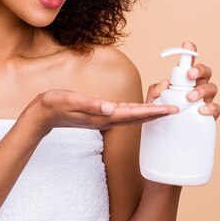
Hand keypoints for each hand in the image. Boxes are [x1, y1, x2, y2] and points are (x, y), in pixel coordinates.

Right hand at [21, 89, 179, 135]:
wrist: (40, 115)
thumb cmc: (53, 105)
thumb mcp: (70, 101)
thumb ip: (90, 105)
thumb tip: (111, 108)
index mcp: (102, 116)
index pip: (134, 114)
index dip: (154, 112)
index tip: (171, 110)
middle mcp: (106, 120)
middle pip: (138, 117)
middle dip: (158, 113)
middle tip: (178, 109)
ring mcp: (103, 119)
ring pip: (132, 116)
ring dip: (149, 112)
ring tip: (165, 107)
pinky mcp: (99, 115)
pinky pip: (124, 114)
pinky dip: (136, 110)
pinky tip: (142, 107)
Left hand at [145, 41, 219, 120]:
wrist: (167, 135)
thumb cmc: (162, 114)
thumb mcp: (153, 102)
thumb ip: (155, 91)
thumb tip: (165, 83)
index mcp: (185, 81)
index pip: (189, 63)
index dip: (190, 52)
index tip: (187, 46)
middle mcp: (198, 87)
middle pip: (206, 72)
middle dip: (200, 70)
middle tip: (190, 75)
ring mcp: (205, 100)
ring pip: (213, 88)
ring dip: (202, 90)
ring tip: (190, 97)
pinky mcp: (210, 115)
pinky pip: (217, 108)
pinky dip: (211, 108)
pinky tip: (201, 110)